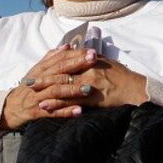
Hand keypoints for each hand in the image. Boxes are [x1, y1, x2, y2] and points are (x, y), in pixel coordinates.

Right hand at [0, 46, 97, 129]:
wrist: (9, 108)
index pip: (60, 59)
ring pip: (56, 91)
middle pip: (59, 71)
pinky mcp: (35, 112)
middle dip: (77, 65)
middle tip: (95, 60)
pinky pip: (51, 112)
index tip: (92, 51)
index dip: (76, 54)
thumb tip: (67, 46)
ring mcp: (36, 97)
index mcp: (41, 70)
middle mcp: (39, 81)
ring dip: (73, 90)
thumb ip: (52, 58)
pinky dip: (65, 111)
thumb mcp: (38, 71)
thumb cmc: (29, 87)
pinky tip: (79, 111)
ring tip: (90, 89)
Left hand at [29, 56, 148, 112]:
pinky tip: (46, 107)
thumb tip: (79, 54)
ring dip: (46, 91)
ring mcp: (90, 84)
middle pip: (61, 72)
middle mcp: (89, 70)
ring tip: (33, 95)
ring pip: (63, 86)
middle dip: (43, 78)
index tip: (38, 69)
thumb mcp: (105, 63)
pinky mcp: (92, 98)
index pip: (67, 61)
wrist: (136, 89)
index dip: (51, 65)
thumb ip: (91, 60)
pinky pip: (71, 101)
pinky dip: (57, 104)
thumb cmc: (122, 77)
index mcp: (91, 60)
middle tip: (27, 82)